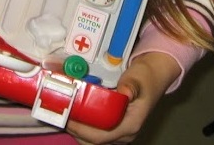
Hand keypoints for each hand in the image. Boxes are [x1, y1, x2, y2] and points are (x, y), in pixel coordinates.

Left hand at [66, 52, 180, 143]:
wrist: (153, 75)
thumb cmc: (145, 77)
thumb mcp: (138, 77)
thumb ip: (131, 85)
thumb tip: (125, 93)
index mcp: (131, 125)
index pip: (101, 136)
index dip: (81, 129)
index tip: (66, 115)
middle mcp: (125, 134)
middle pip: (94, 141)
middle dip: (75, 130)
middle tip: (60, 113)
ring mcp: (120, 132)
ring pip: (94, 139)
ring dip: (77, 129)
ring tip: (64, 113)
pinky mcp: (115, 126)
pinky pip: (96, 132)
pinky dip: (83, 125)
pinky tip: (74, 113)